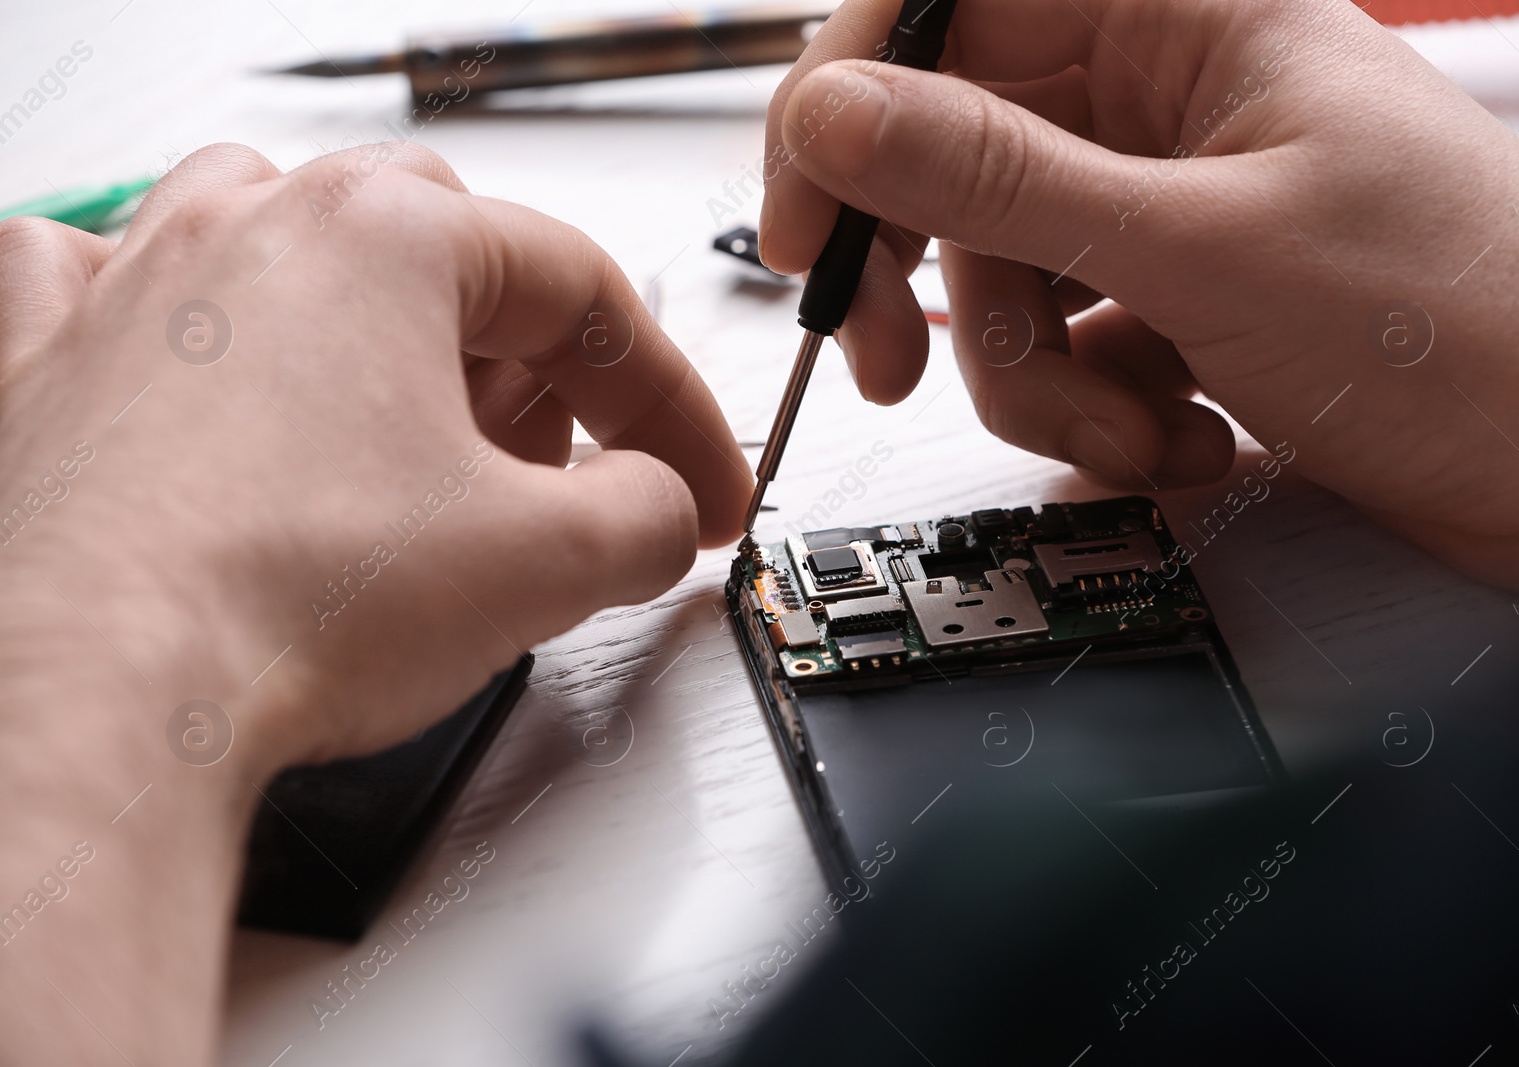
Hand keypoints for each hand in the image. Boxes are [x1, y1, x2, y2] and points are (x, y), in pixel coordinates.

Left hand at [0, 142, 748, 1063]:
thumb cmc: (276, 604)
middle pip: (445, 259)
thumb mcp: (545, 564)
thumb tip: (656, 511)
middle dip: (528, 365)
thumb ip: (646, 517)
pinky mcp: (43, 368)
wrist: (81, 697)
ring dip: (372, 329)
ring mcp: (130, 289)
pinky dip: (179, 330)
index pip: (585, 294)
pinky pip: (110, 292)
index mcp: (383, 236)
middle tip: (555, 473)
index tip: (697, 484)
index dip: (669, 401)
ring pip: (285, 247)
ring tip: (401, 433)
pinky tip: (210, 387)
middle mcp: (247, 231)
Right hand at [761, 0, 1518, 590]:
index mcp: (1180, 18)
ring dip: (1046, 381)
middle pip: (958, 168)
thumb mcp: (1195, 248)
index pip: (943, 16)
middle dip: (947, 292)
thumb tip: (840, 116)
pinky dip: (1104, 409)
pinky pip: (1069, 342)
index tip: (808, 231)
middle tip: (898, 368)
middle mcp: (1165, 98)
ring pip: (1008, 279)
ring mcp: (1172, 204)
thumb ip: (998, 179)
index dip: (848, 114)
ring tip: (1144, 429)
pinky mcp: (1183, 298)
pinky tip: (1189, 438)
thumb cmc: (1462, 327)